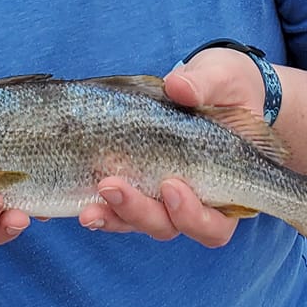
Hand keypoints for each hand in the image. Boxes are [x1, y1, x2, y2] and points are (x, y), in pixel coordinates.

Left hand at [74, 51, 261, 248]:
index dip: (193, 215)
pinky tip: (80, 202)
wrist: (210, 84)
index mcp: (226, 188)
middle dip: (139, 212)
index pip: (215, 224)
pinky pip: (118, 208)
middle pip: (169, 227)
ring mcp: (161, 197)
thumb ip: (204, 85)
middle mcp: (194, 202)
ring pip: (139, 223)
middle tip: (112, 185)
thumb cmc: (225, 87)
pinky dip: (99, 207)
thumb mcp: (220, 78)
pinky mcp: (136, 185)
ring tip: (87, 204)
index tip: (171, 185)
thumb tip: (179, 87)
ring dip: (113, 215)